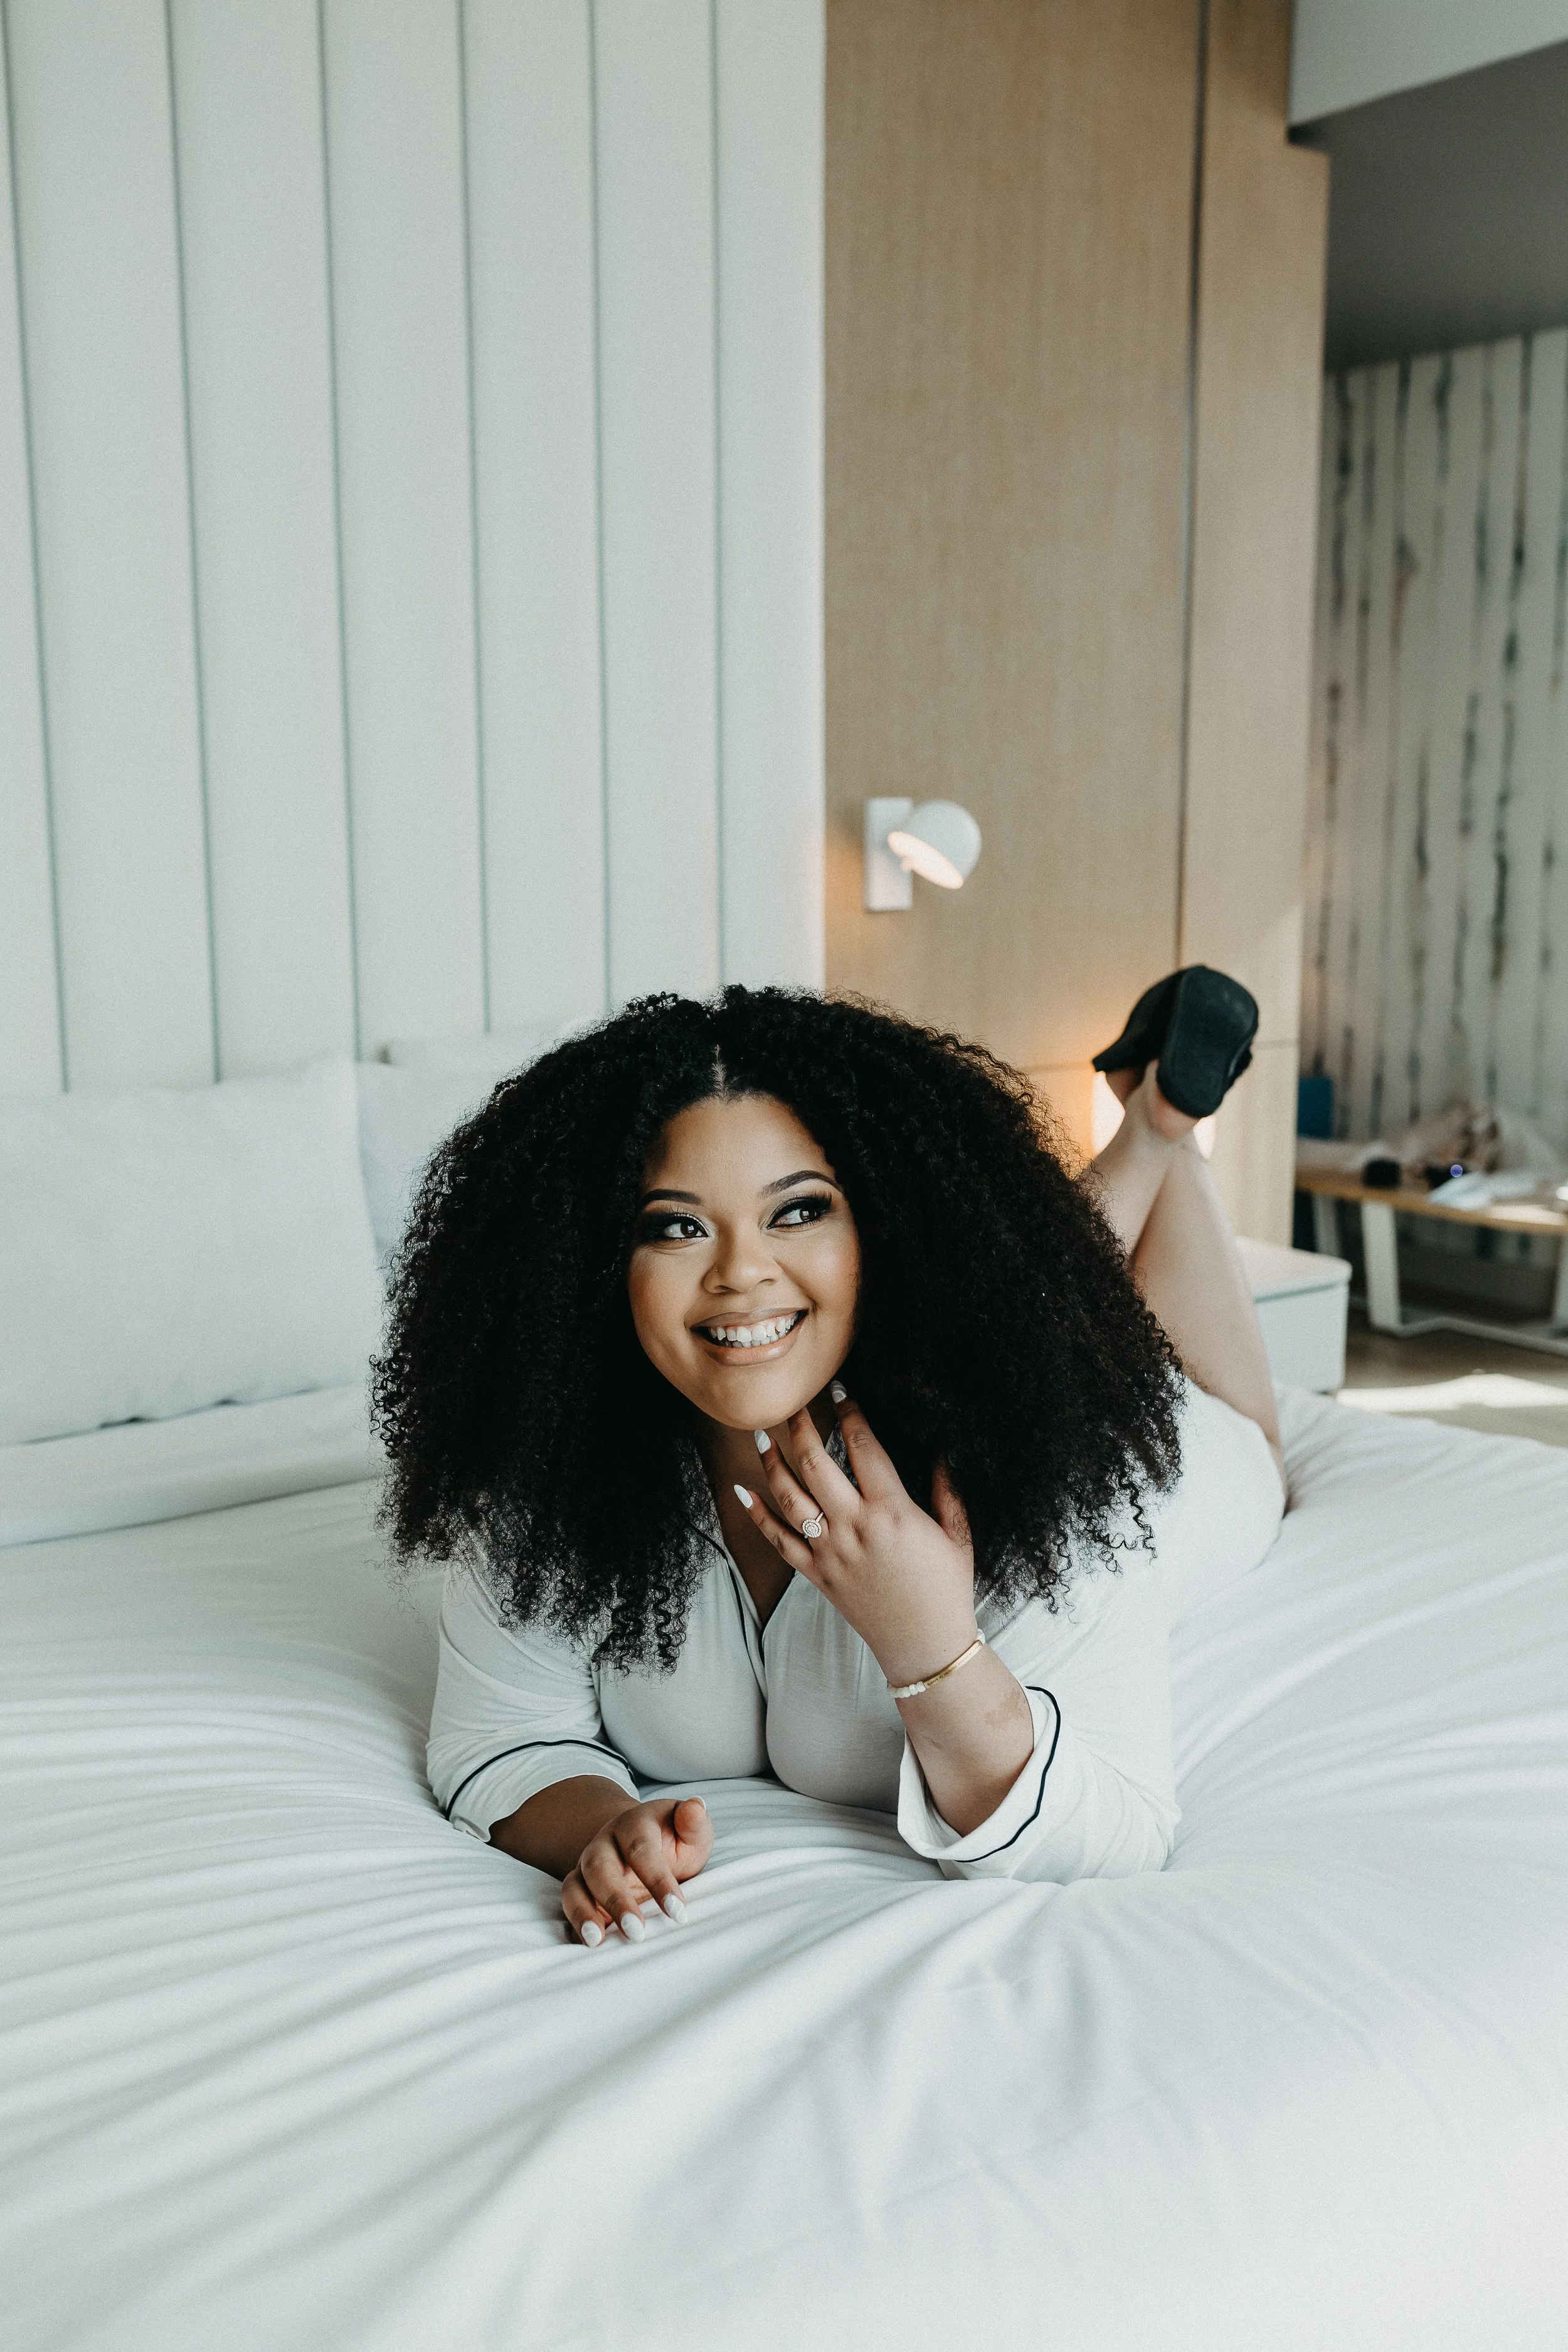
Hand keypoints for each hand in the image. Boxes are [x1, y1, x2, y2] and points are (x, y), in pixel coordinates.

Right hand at [561, 1796, 712, 1948]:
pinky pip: (569, 1905)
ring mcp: (587, 1866)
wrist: (644, 1845)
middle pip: (600, 1866)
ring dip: (583, 1913)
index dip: (658, 1880)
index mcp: (634, 1824)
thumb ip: (693, 1822)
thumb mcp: (690, 1831)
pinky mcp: (579, 1890)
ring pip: (575, 1885)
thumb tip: (696, 1806)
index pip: (641, 1849)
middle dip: (616, 1900)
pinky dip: (574, 1924)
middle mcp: (604, 1843)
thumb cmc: (674, 1841)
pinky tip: (587, 1944)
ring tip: (597, 1942)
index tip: (679, 1911)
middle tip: (637, 1933)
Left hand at [735, 1391, 977, 1688]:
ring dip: (772, 1462)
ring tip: (762, 1435)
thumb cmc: (947, 1588)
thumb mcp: (957, 1534)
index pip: (864, 1446)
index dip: (850, 1411)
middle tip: (794, 1405)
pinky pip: (778, 1541)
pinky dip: (757, 1516)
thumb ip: (946, 1489)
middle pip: (816, 1463)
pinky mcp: (817, 1575)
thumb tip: (941, 1451)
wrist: (926, 1646)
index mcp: (892, 1511)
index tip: (841, 1390)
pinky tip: (742, 1492)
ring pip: (790, 1497)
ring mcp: (830, 1552)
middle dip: (802, 1427)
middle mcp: (854, 1526)